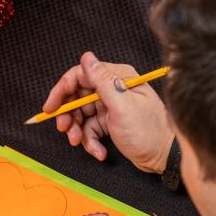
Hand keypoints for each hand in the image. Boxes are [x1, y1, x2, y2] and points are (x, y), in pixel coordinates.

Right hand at [41, 52, 173, 172]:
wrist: (164, 157)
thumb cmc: (148, 131)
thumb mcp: (122, 106)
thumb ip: (102, 81)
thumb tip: (86, 57)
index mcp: (117, 78)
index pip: (80, 76)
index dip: (62, 90)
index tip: (51, 107)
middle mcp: (113, 89)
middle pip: (78, 96)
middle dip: (68, 114)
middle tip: (64, 129)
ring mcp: (111, 106)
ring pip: (81, 115)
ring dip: (77, 131)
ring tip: (79, 143)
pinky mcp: (111, 122)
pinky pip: (90, 129)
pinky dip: (90, 141)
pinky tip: (99, 152)